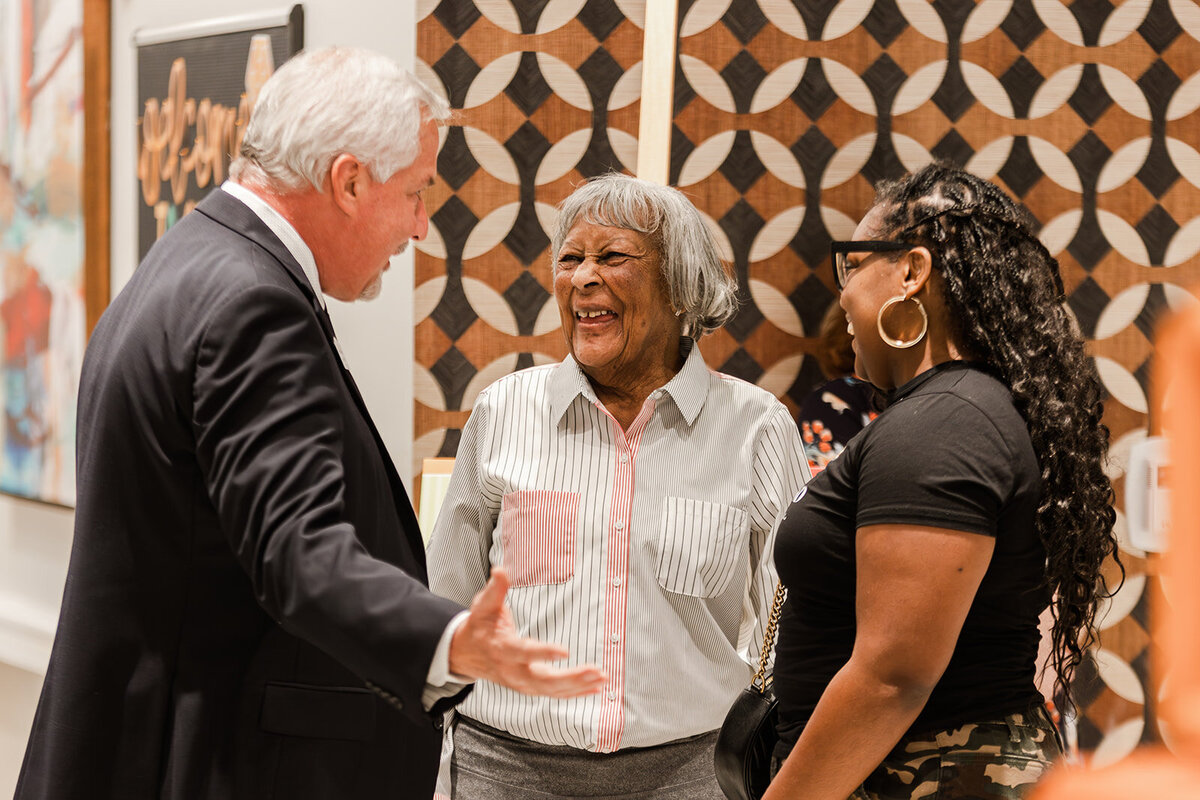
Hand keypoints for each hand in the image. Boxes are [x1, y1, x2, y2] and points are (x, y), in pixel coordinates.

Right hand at [448, 566, 606, 696]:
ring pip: (551, 690)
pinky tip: (593, 687)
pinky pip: (553, 694)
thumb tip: (501, 571)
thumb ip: (495, 589)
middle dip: (570, 678)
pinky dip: (575, 693)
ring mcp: (520, 683)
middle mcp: (511, 670)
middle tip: (594, 671)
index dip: (543, 652)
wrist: (465, 654)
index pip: (523, 652)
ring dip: (578, 686)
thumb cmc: (478, 628)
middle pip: (542, 680)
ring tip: (600, 678)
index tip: (564, 651)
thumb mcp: (483, 605)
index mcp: (501, 648)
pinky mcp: (528, 688)